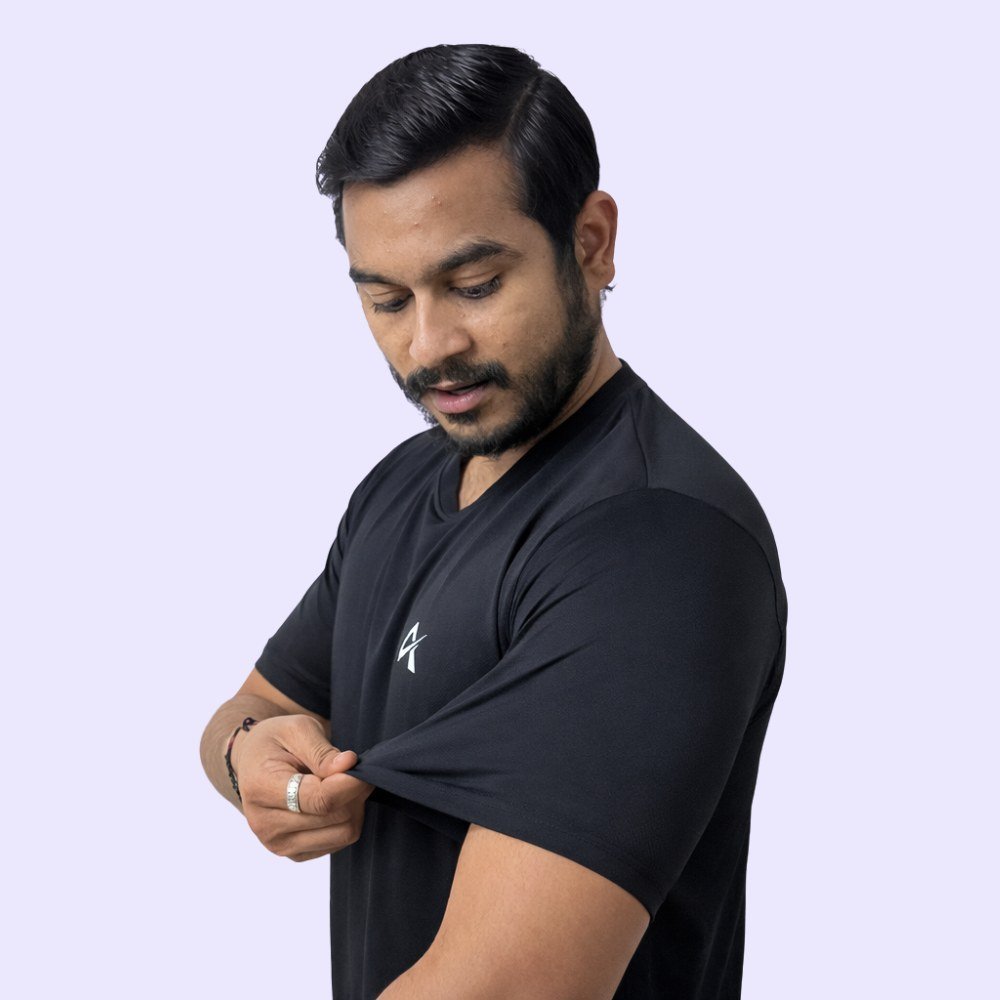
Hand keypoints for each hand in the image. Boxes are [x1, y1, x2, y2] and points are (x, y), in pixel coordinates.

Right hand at [232, 714, 373, 861]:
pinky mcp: (294, 854)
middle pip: (335, 817)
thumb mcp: (297, 730)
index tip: (362, 768)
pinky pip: (339, 843)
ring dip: (354, 807)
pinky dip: (346, 820)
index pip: (318, 800)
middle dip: (354, 792)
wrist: (256, 761)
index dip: (349, 785)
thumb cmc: (277, 740)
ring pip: (343, 834)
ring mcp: (278, 844)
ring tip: (344, 784)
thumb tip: (349, 765)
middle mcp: (265, 824)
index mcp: (261, 788)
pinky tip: (335, 800)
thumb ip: (322, 751)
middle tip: (354, 770)